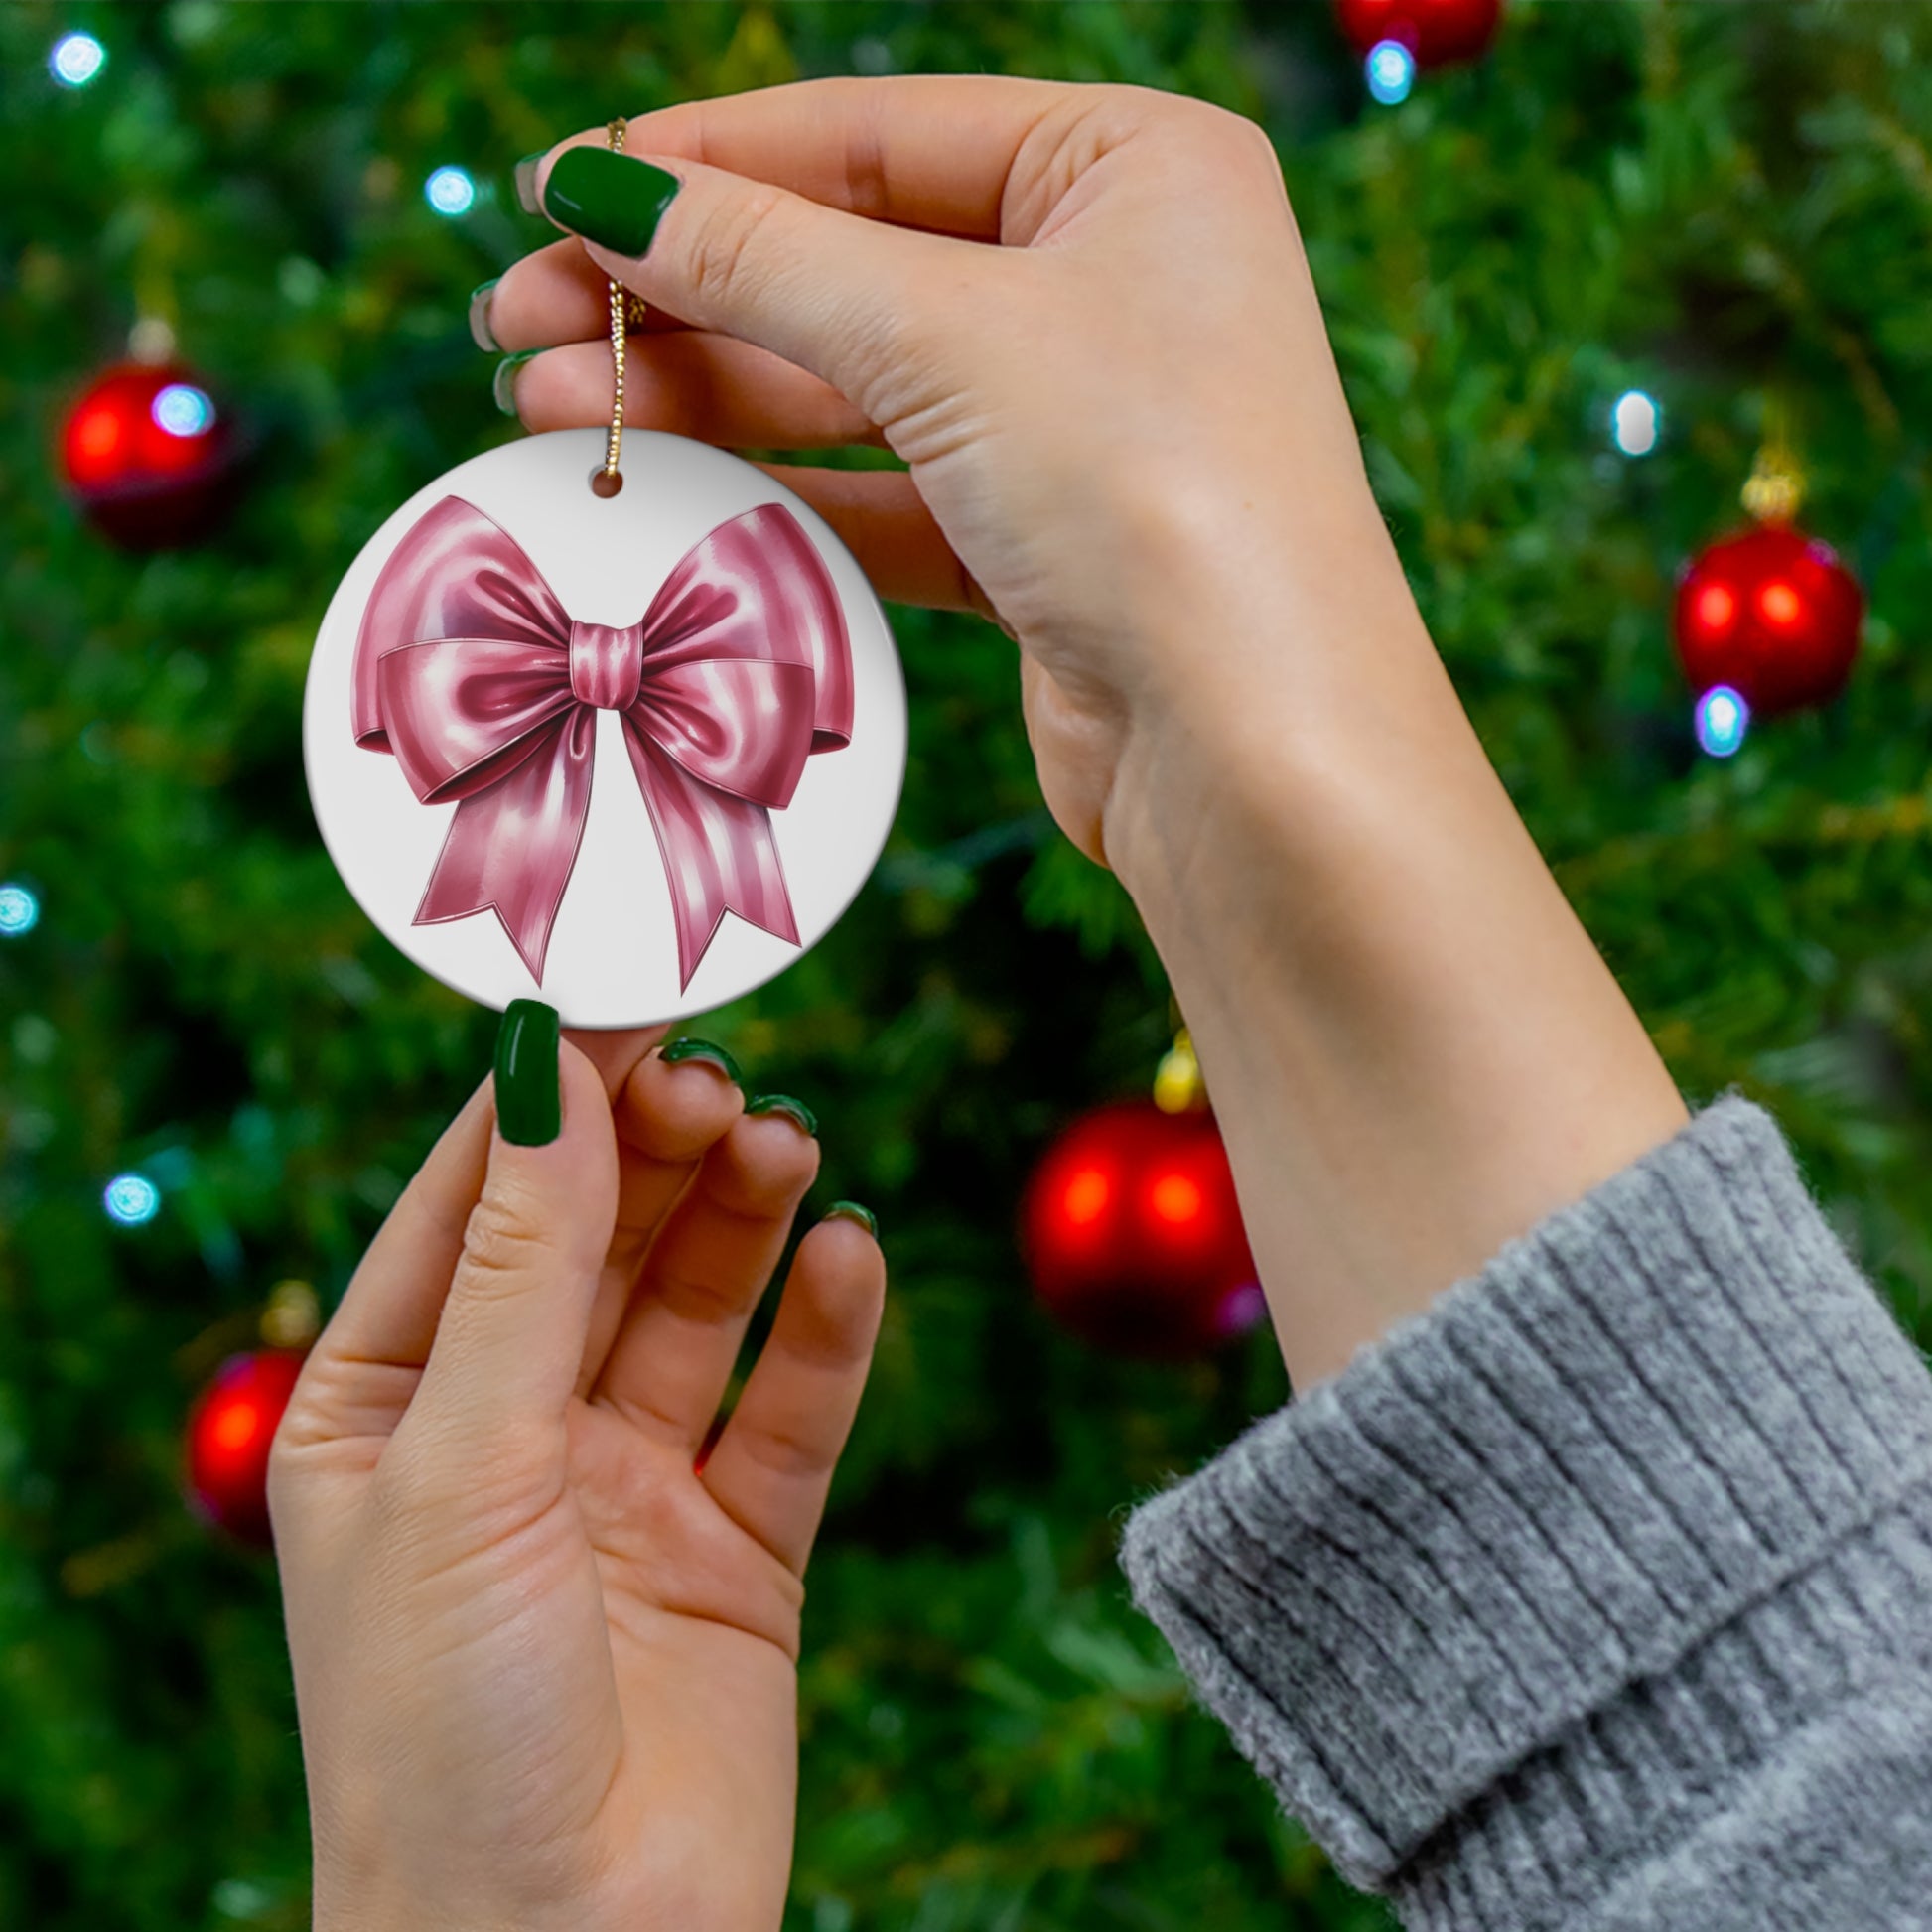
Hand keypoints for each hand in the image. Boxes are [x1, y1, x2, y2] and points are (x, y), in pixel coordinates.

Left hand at [269, 1027, 884, 1931]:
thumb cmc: (444, 1728)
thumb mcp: (463, 1464)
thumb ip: (523, 1265)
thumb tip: (550, 1072)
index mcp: (387, 1406)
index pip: (472, 1204)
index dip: (548, 1099)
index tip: (628, 997)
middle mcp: (508, 1433)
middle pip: (597, 1239)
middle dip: (656, 1153)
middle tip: (722, 1081)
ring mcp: (627, 1488)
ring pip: (697, 1307)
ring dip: (743, 1219)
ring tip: (787, 1147)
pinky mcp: (738, 1549)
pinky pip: (790, 1410)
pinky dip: (825, 1330)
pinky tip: (849, 1258)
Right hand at [482, 75, 1396, 874]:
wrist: (1254, 750)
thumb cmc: (1152, 493)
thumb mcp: (946, 335)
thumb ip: (763, 258)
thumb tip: (600, 187)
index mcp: (1133, 167)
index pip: (876, 134)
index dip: (705, 161)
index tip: (556, 189)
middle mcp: (1116, 282)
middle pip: (850, 261)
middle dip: (679, 292)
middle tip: (515, 322)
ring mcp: (1081, 421)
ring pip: (855, 386)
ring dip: (702, 395)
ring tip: (544, 407)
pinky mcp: (1045, 547)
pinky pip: (884, 495)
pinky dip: (775, 492)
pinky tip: (657, 486)